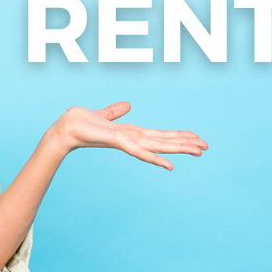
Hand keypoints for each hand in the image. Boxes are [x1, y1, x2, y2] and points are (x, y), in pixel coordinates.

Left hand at [46, 102, 207, 170]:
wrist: (64, 129)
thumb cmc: (80, 123)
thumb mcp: (102, 114)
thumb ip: (115, 111)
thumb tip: (128, 105)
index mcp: (131, 133)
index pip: (159, 134)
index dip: (177, 135)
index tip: (195, 137)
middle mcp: (132, 139)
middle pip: (165, 141)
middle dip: (186, 144)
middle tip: (207, 147)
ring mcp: (127, 142)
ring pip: (159, 146)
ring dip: (179, 149)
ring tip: (199, 151)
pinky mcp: (118, 142)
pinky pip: (140, 151)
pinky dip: (155, 158)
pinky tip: (170, 165)